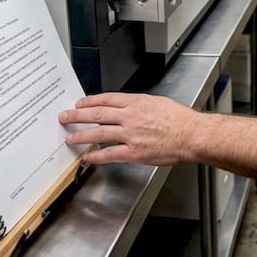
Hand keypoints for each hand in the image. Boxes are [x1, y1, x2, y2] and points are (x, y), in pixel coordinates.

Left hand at [59, 92, 199, 165]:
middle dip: (78, 115)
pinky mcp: (134, 152)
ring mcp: (131, 135)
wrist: (191, 135)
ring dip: (81, 135)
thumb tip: (126, 108)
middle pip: (97, 114)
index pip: (107, 99)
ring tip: (70, 137)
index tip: (80, 103)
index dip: (90, 101)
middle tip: (65, 116)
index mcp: (136, 103)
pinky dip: (96, 156)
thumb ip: (139, 106)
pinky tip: (87, 157)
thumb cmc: (180, 120)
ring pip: (99, 134)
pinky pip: (110, 154)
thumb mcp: (157, 103)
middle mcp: (130, 117)